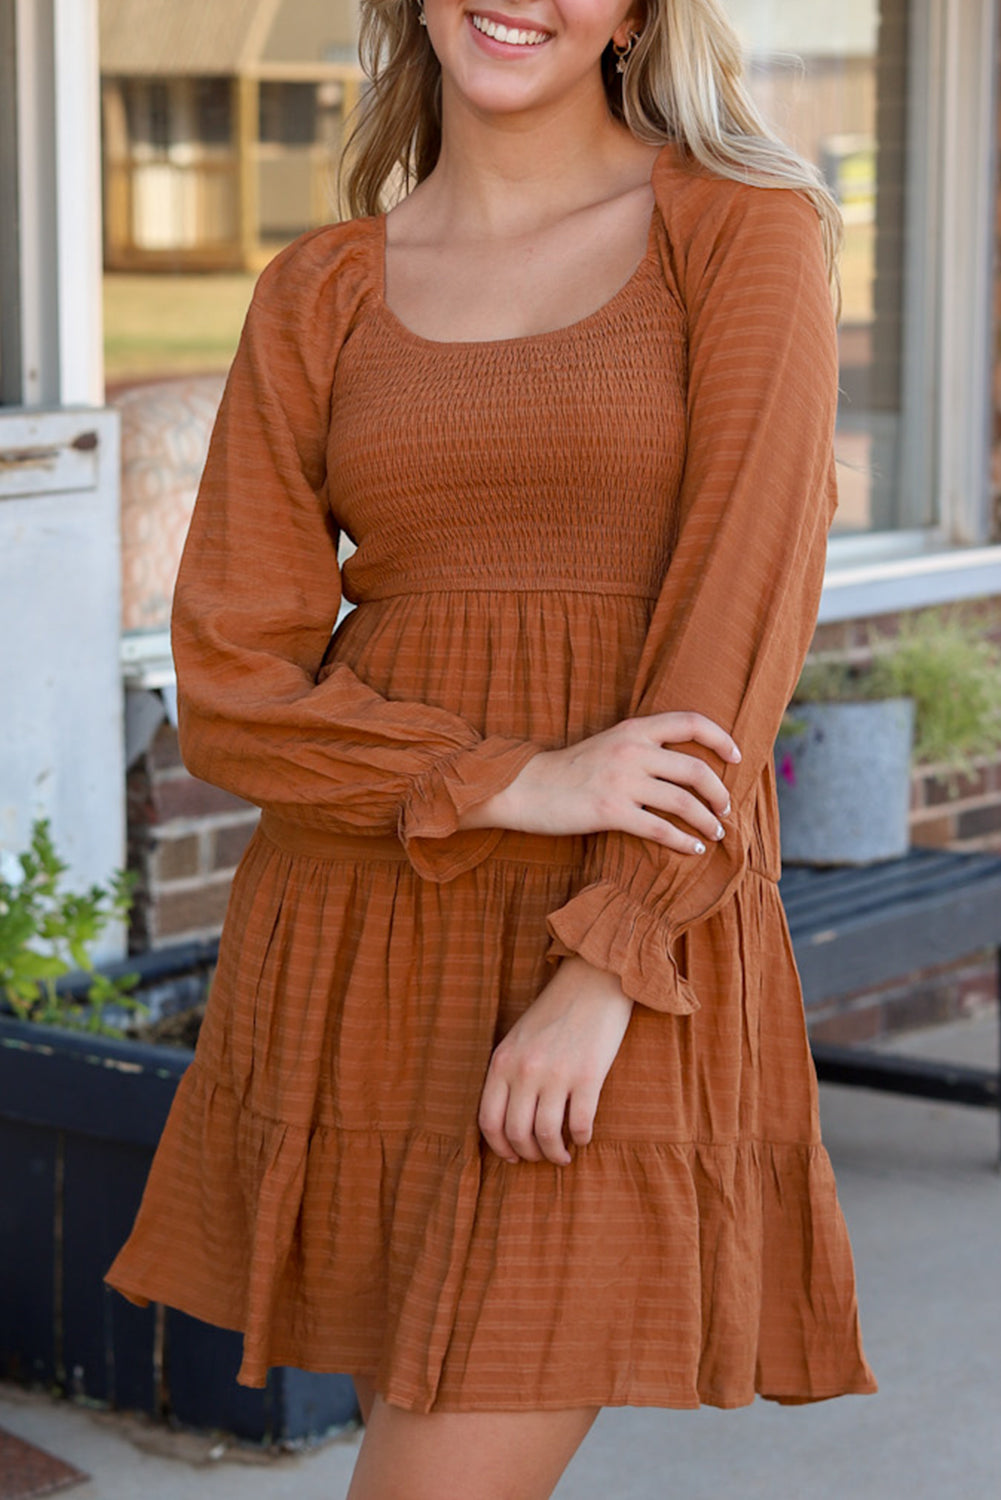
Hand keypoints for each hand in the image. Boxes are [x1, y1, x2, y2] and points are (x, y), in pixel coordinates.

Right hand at [461, 711, 739, 854]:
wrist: (524, 787)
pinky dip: (683, 842)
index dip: (721, 738)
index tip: (736, 758)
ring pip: (683, 802)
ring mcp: (620, 781)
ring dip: (707, 821)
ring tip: (715, 834)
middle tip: (726, 810)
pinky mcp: (609, 812)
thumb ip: (642, 746)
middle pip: (695, 769)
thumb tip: (683, 764)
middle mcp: (631, 751)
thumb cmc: (569, 770)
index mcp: (633, 729)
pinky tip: (693, 850)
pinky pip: (659, 830)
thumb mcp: (608, 743)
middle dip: (719, 793)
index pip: (691, 722)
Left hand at [478, 955, 633, 1165]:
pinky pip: (580, 1123)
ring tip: (563, 1155)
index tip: (512, 1156)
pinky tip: (583, 1137)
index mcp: (502, 1061)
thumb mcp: (518, 1038)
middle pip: (517, 1132)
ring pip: (548, 1134)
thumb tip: (510, 1120)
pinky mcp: (588, 1075)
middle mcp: (525, 1070)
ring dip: (555, 1153)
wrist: (593, 980)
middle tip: (541, 1157)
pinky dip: (581, 1138)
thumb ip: (510, 1073)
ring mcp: (556, 1074)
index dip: (499, 1147)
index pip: (489, 1120)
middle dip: (529, 1153)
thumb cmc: (556, 1011)